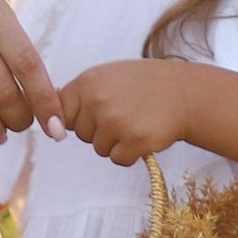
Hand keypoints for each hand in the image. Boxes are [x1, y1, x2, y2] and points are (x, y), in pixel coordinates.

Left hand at [59, 57, 203, 168]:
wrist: (185, 93)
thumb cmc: (142, 86)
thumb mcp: (107, 77)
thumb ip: (79, 96)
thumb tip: (52, 127)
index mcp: (88, 82)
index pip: (61, 111)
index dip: (78, 116)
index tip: (97, 112)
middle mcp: (98, 101)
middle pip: (82, 134)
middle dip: (100, 129)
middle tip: (125, 112)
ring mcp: (116, 122)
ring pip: (99, 149)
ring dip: (117, 142)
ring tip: (137, 120)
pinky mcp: (134, 142)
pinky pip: (118, 159)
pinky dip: (131, 153)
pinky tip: (145, 134)